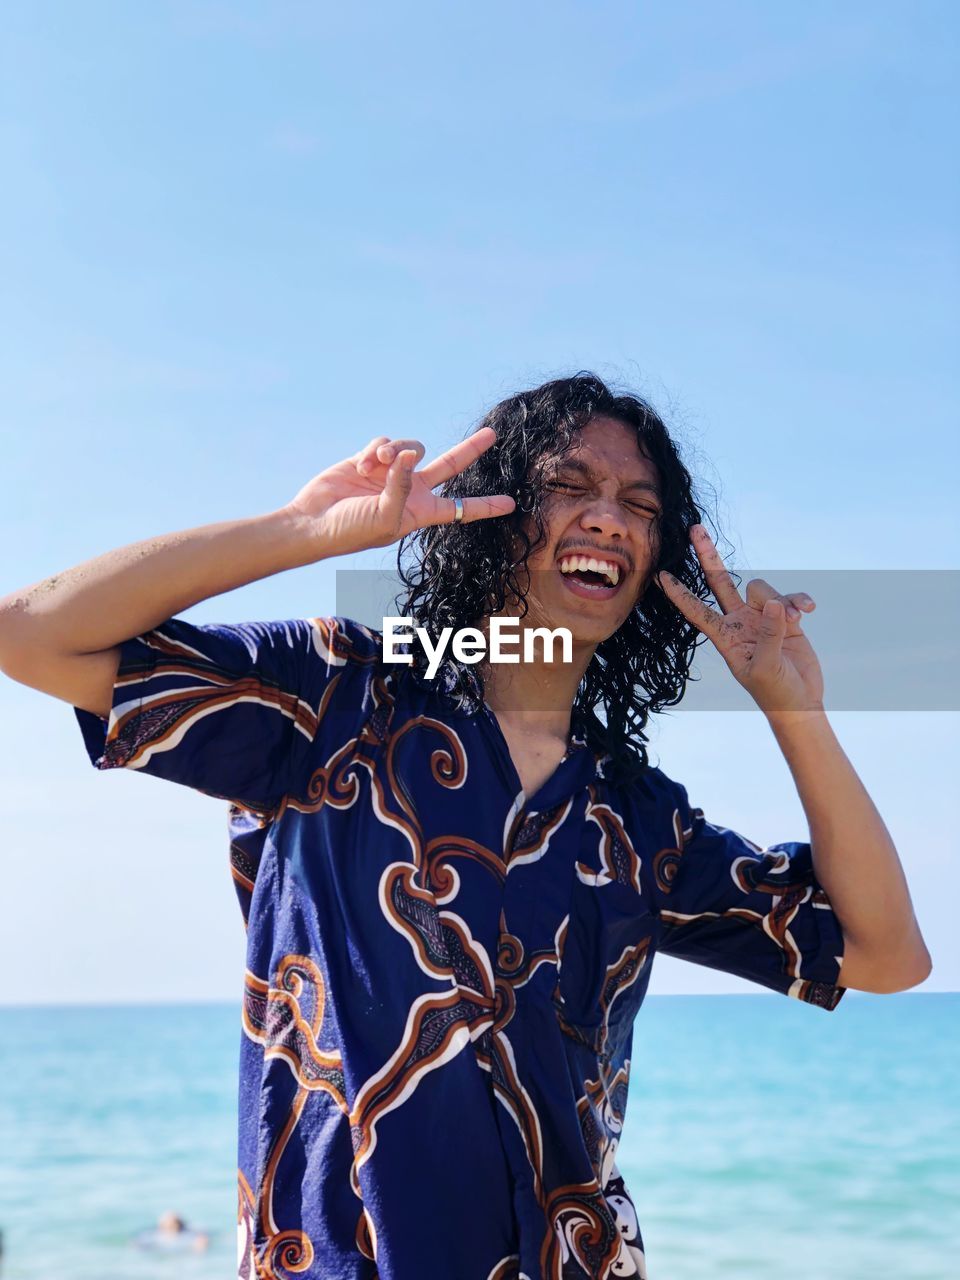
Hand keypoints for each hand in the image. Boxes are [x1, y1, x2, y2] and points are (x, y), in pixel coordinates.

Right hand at [285, 428, 515, 558]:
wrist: (315, 522)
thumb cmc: (352, 530)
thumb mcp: (385, 517)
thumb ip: (402, 485)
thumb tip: (409, 454)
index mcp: (421, 512)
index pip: (461, 508)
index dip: (486, 506)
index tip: (511, 505)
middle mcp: (411, 490)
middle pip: (450, 466)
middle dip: (470, 449)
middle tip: (492, 434)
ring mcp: (392, 473)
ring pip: (413, 446)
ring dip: (398, 450)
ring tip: (379, 463)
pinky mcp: (371, 459)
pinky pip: (386, 443)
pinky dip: (376, 450)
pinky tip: (362, 464)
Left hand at [656, 525, 824, 717]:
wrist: (800, 701)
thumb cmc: (774, 691)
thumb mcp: (765, 667)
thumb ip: (768, 634)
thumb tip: (775, 602)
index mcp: (725, 636)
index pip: (696, 610)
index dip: (680, 594)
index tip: (661, 576)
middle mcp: (739, 622)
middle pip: (719, 581)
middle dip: (708, 555)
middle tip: (695, 528)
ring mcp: (763, 618)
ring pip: (764, 588)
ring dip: (782, 598)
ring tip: (798, 618)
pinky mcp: (787, 618)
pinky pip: (791, 597)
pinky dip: (800, 600)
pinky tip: (809, 611)